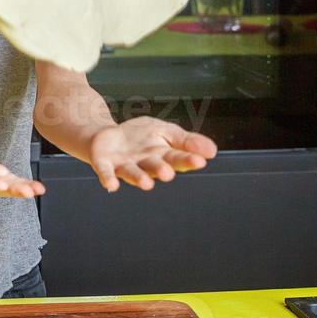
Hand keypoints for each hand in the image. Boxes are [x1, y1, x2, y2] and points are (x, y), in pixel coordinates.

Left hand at [87, 117, 217, 191]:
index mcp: (162, 155)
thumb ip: (187, 141)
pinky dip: (108, 179)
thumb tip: (212, 150)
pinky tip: (111, 185)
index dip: (188, 160)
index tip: (200, 161)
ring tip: (146, 183)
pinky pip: (106, 172)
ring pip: (133, 172)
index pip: (177, 158)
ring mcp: (124, 165)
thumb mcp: (167, 131)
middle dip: (162, 169)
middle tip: (168, 173)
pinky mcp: (104, 164)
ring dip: (139, 178)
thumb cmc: (140, 137)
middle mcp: (144, 164)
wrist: (107, 134)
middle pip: (155, 166)